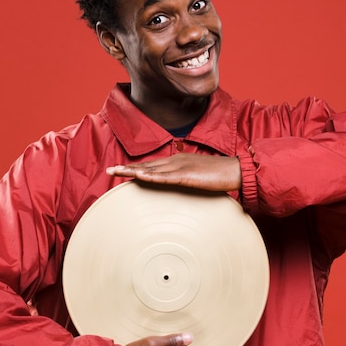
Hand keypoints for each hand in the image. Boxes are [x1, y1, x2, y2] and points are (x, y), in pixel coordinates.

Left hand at [106, 154, 240, 191]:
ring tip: (115, 172)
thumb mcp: (198, 176)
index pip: (152, 165)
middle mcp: (176, 160)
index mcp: (178, 160)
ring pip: (150, 170)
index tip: (120, 170)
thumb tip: (178, 185)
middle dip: (127, 168)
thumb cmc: (219, 174)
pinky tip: (138, 176)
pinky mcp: (186, 175)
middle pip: (146, 165)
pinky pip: (164, 177)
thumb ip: (186, 179)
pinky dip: (149, 176)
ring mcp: (180, 167)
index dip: (135, 167)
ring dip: (131, 171)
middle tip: (109, 171)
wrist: (236, 170)